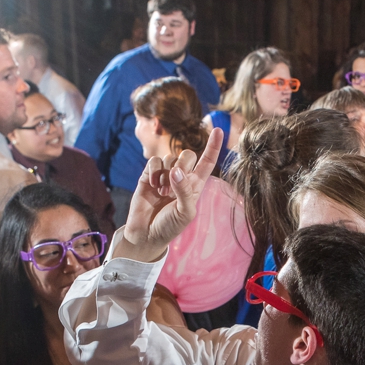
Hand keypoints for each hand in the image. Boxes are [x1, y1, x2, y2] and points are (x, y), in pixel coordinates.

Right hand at [119, 128, 222, 260]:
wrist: (146, 234)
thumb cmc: (170, 226)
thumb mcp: (184, 213)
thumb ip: (184, 191)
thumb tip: (175, 170)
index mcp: (195, 185)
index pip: (207, 162)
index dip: (213, 146)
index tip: (218, 130)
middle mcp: (181, 177)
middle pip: (187, 154)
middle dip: (182, 166)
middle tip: (173, 188)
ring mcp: (164, 174)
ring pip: (170, 156)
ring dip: (166, 174)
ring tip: (162, 192)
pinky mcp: (148, 174)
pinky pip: (155, 161)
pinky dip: (154, 171)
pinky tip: (153, 185)